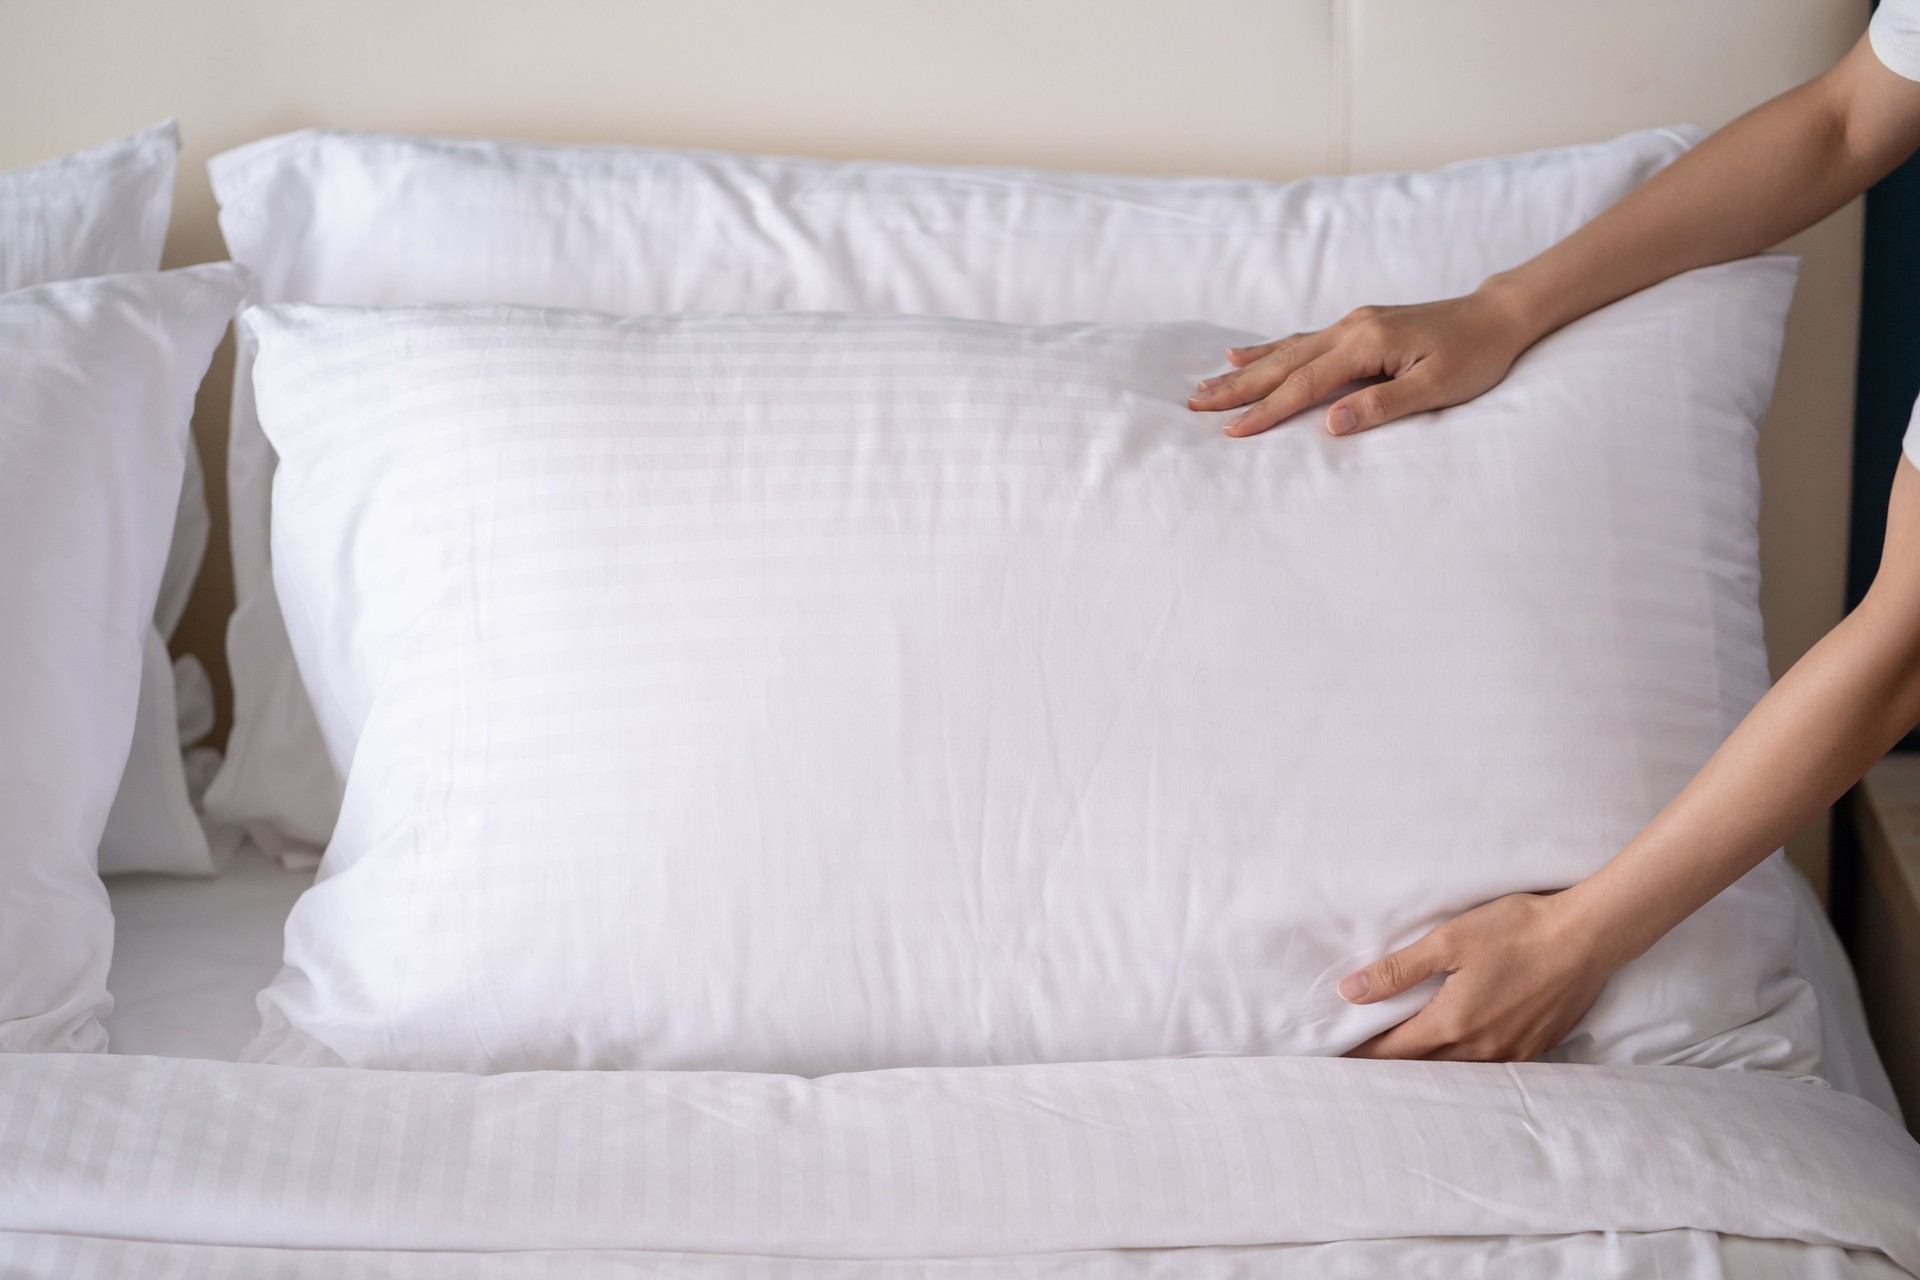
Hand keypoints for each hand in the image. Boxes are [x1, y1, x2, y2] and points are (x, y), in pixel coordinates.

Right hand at [1186, 287, 1539, 438]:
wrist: (1497, 315)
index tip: (1231, 431)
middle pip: (1283, 364)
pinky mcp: (1357, 327)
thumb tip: (1331, 423)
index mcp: (1366, 344)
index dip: (1266, 411)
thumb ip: (1382, 405)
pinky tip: (1245, 354)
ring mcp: (1351, 324)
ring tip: (1207, 384)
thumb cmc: (1475, 356)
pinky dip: (1269, 350)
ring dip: (1246, 370)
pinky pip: (1301, 341)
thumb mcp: (1437, 388)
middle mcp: (1350, 328)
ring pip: (1286, 350)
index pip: (1304, 385)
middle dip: (1238, 388)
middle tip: (1195, 406)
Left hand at [1338, 891, 1619, 1061]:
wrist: (1588, 936)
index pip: (1393, 1052)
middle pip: (1423, 1067)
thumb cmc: (1517, 931)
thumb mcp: (1448, 941)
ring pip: (1458, 1070)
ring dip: (1430, 1066)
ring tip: (1407, 1056)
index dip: (1363, 1054)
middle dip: (1393, 1064)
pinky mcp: (1537, 1046)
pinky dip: (1467, 1062)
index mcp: (1453, 1024)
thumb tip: (1350, 992)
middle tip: (1364, 1059)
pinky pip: (1491, 1066)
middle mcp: (1482, 1049)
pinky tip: (1461, 1049)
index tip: (1339, 1056)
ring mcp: (1513, 1052)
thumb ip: (1397, 971)